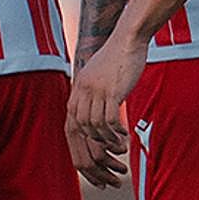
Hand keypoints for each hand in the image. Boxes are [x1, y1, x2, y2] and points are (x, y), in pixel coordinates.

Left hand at [65, 30, 146, 186]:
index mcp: (77, 90)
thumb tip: (93, 110)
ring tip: (119, 146)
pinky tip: (124, 133)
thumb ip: (91, 90)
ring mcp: (96, 90)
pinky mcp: (112, 90)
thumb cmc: (117, 56)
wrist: (128, 37)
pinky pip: (110, 119)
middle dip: (92, 149)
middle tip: (106, 160)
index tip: (90, 162)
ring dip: (106, 141)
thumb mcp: (97, 74)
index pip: (70, 126)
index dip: (79, 146)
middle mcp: (82, 91)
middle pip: (80, 130)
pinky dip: (115, 131)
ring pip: (94, 127)